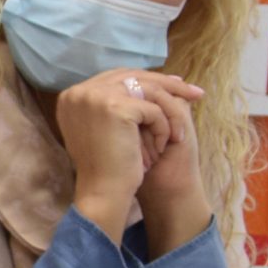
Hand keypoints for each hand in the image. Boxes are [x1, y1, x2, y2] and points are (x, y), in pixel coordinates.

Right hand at [57, 69, 203, 242]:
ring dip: (170, 111)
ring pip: (149, 91)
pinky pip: (153, 110)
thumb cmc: (107, 164)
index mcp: (72, 95)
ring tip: (180, 130)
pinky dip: (164, 128)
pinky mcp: (114, 108)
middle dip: (169, 84)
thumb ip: (116, 101)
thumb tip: (155, 78)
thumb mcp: (106, 126)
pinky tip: (164, 146)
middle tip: (195, 93)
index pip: (117, 76)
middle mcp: (79, 91)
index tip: (175, 87)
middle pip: (134, 76)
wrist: (103, 191)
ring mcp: (94, 97)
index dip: (148, 80)